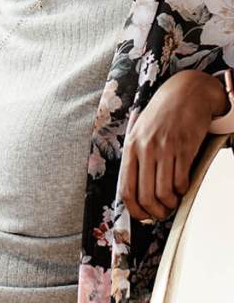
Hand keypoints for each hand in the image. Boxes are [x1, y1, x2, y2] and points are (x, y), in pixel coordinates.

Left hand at [120, 70, 227, 221]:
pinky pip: (181, 180)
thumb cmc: (160, 116)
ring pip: (164, 192)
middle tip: (162, 214)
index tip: (142, 216)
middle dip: (155, 212)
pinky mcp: (184, 148)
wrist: (184, 95)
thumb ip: (136, 157)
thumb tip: (135, 190)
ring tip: (173, 201)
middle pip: (145, 195)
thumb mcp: (139, 133)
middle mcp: (144, 149)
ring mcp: (164, 149)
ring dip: (170, 203)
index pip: (126, 188)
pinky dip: (183, 190)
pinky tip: (182, 187)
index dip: (134, 209)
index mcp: (130, 147)